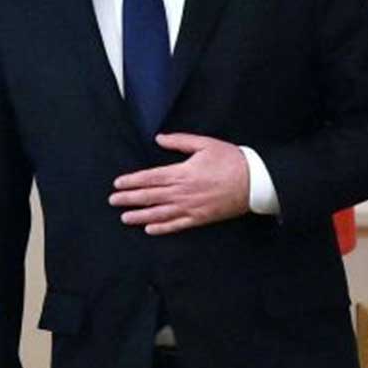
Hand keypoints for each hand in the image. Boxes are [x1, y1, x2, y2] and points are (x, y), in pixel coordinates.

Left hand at [110, 132, 248, 233]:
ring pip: (160, 213)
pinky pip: (178, 225)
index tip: (117, 184)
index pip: (150, 178)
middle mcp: (183, 192)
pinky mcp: (201, 218)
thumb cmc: (230, 160)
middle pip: (150, 196)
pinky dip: (163, 228)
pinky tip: (150, 230)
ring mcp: (192, 207)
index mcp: (182, 173)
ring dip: (141, 216)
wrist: (255, 181)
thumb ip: (179, 141)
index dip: (132, 182)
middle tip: (113, 201)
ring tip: (125, 218)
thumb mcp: (204, 144)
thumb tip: (158, 138)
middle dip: (130, 199)